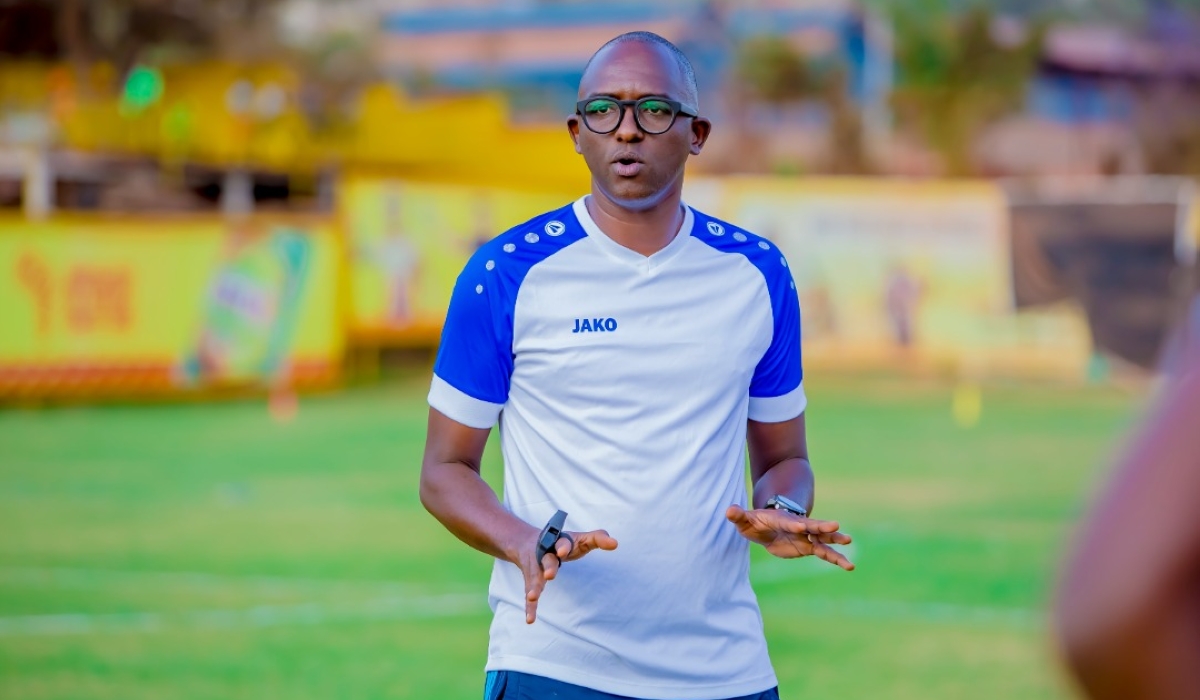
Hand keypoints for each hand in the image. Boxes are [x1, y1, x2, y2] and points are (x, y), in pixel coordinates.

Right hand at [519, 529, 617, 623]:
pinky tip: (530, 620)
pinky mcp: (531, 581)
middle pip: (547, 560)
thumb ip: (597, 538)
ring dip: (535, 588)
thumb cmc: (563, 543)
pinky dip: (530, 607)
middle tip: (550, 575)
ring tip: (533, 597)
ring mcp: (536, 569)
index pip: (563, 543)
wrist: (526, 542)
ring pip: (535, 578)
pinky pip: (529, 594)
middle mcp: (545, 555)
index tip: (563, 552)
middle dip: (549, 566)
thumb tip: (615, 544)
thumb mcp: (580, 539)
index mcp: (559, 542)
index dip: (563, 546)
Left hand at [725, 504, 853, 570]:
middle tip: (836, 525)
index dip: (793, 523)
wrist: (767, 526)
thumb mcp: (745, 520)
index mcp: (782, 519)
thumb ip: (738, 516)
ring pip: (822, 539)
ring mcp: (806, 536)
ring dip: (834, 540)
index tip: (799, 526)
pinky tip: (849, 565)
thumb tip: (729, 510)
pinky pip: (825, 553)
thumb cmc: (755, 522)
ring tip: (849, 541)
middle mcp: (797, 526)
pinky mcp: (809, 547)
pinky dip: (836, 558)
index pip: (788, 521)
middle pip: (811, 525)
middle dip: (822, 526)